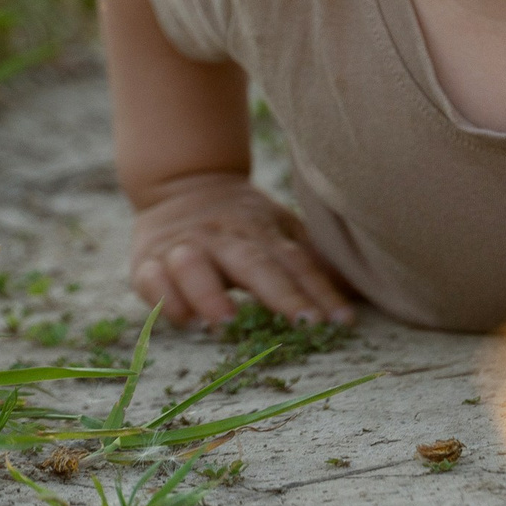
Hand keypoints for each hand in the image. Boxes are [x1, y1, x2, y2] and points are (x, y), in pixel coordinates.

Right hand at [128, 176, 356, 328]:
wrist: (181, 183)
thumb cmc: (243, 221)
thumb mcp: (279, 229)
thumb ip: (310, 260)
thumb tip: (358, 292)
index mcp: (261, 230)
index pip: (295, 263)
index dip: (319, 291)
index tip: (342, 321)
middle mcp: (224, 237)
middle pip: (253, 264)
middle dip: (279, 293)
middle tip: (304, 323)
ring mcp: (183, 247)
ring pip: (193, 266)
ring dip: (209, 293)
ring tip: (226, 321)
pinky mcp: (147, 261)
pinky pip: (152, 279)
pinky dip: (164, 299)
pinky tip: (183, 320)